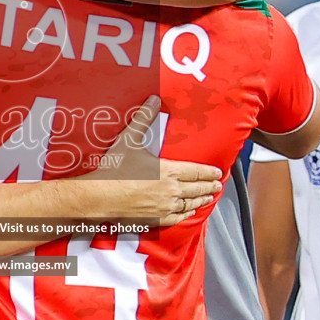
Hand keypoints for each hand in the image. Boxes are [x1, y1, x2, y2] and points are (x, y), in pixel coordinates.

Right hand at [85, 97, 222, 225]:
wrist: (101, 197)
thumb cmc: (115, 170)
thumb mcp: (129, 140)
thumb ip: (143, 119)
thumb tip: (153, 99)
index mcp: (169, 170)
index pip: (196, 171)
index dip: (209, 172)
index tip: (217, 172)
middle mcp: (171, 190)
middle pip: (197, 188)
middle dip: (209, 186)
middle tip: (217, 185)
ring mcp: (165, 207)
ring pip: (190, 204)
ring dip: (201, 200)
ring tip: (208, 198)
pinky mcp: (156, 220)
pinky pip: (177, 218)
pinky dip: (186, 215)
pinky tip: (189, 213)